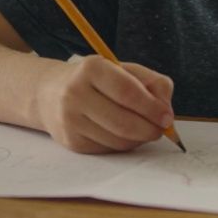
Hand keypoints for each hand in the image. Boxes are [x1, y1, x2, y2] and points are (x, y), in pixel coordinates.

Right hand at [37, 56, 174, 153]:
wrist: (51, 94)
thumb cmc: (97, 81)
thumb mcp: (123, 69)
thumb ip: (152, 82)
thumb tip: (166, 109)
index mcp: (91, 69)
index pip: (128, 92)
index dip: (152, 107)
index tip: (167, 117)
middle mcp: (76, 94)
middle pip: (123, 121)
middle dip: (150, 129)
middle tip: (162, 129)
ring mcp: (71, 120)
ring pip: (118, 140)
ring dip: (139, 139)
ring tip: (145, 130)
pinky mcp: (71, 141)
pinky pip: (108, 149)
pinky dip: (124, 145)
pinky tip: (125, 134)